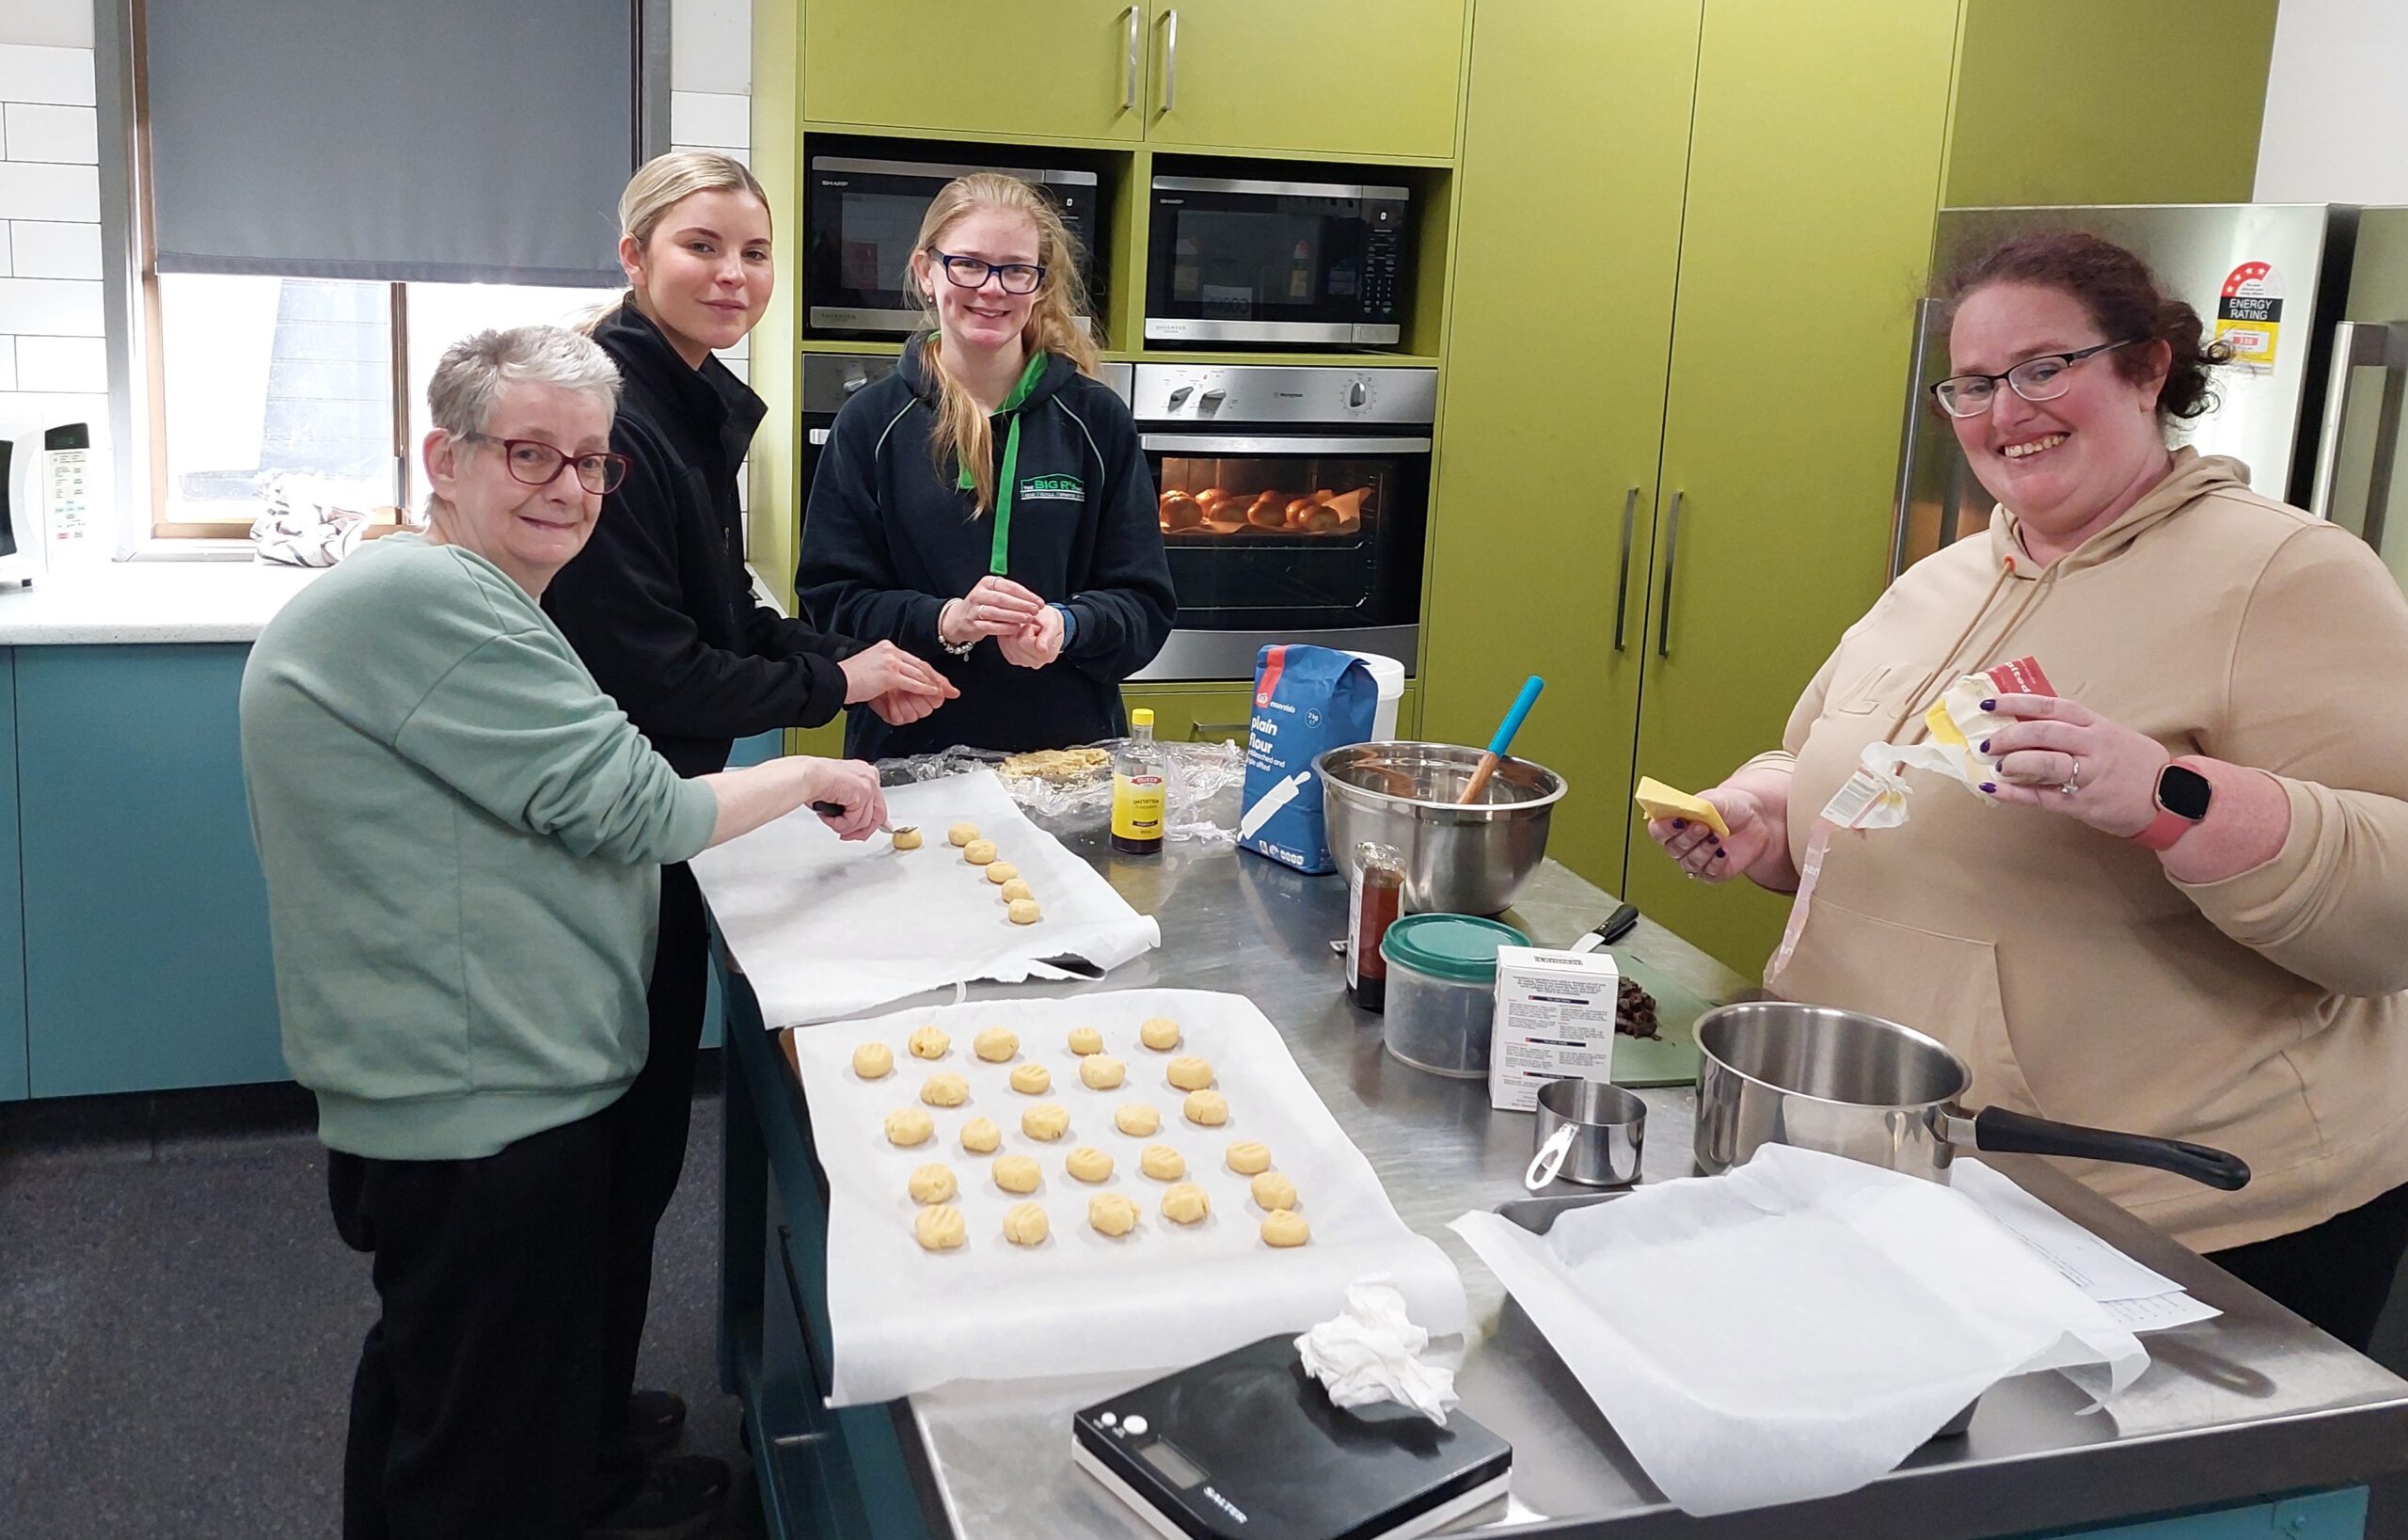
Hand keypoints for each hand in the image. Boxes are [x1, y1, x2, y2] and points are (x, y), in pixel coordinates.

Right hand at [801, 757, 886, 841]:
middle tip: (847, 836)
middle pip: (878, 814)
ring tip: (830, 821)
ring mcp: (868, 785)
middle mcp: (870, 778)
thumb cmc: (815, 780)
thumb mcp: (841, 793)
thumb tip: (862, 824)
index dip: (872, 821)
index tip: (865, 830)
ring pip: (864, 821)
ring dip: (844, 827)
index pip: (878, 803)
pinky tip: (828, 817)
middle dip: (861, 831)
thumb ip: (855, 806)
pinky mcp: (862, 794)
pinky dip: (839, 824)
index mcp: (866, 774)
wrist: (807, 776)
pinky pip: (854, 821)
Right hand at [839, 640, 957, 721]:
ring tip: (945, 693)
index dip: (930, 672)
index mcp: (887, 648)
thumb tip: (902, 681)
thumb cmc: (850, 679)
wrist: (836, 680)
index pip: (914, 660)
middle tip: (951, 689)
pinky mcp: (888, 674)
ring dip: (934, 685)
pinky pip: (912, 683)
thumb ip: (888, 670)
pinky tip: (933, 693)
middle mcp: (890, 651)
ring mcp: (890, 661)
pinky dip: (925, 689)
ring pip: (919, 673)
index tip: (941, 682)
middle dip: (938, 679)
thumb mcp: (872, 669)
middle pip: (921, 665)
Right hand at [938, 576, 1047, 646]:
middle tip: (1035, 610)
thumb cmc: (983, 606)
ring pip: (996, 612)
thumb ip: (1011, 595)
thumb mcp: (994, 594)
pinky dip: (1004, 627)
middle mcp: (979, 594)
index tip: (1040, 602)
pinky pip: (990, 626)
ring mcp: (974, 610)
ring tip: (1028, 619)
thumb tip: (1035, 601)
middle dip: (1021, 605)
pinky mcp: (972, 624)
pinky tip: (1015, 628)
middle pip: (1003, 598)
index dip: (1027, 595)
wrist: (958, 619)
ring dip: (1014, 616)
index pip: (1010, 587)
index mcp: (987, 583)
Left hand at [995, 604, 1064, 669]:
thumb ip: (1047, 637)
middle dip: (1019, 631)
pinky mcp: (1014, 659)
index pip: (1025, 641)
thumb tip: (1042, 650)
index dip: (1027, 628)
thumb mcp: (1052, 624)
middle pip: (1014, 644)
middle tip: (1029, 626)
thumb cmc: (1050, 620)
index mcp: (1047, 655)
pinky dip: (1007, 636)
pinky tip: (1017, 632)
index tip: (1035, 624)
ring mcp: (1024, 662)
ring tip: (1024, 629)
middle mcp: (1036, 662)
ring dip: (1013, 633)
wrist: (1046, 621)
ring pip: (1007, 645)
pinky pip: (1003, 646)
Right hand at [1647, 787, 1775, 882]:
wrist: (1758, 820)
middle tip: (1703, 826)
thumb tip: (1682, 809)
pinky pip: (1708, 873)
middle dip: (1688, 837)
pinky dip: (1716, 862)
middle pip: (1673, 848)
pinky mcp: (1713, 873)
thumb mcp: (1714, 800)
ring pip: (1690, 863)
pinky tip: (1724, 852)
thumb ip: (1696, 805)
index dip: (1664, 828)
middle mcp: (1682, 844)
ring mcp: (1696, 859)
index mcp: (1676, 823)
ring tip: (1719, 836)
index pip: (1658, 830)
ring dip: (1703, 849)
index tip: (1676, 821)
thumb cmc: (1731, 807)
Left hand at [1975, 693, 2167, 836]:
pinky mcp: (2085, 803)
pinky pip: (2044, 797)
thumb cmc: (2135, 766)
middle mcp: (2093, 746)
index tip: (1989, 703)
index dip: (2016, 703)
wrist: (2171, 799)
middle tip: (1986, 742)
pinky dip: (2015, 794)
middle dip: (2009, 735)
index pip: (2051, 707)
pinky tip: (1994, 790)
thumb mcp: (2110, 736)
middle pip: (2044, 732)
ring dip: (2013, 762)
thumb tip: (2027, 725)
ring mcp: (2090, 775)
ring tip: (1995, 765)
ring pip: (2046, 762)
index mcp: (2096, 725)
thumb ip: (2076, 731)